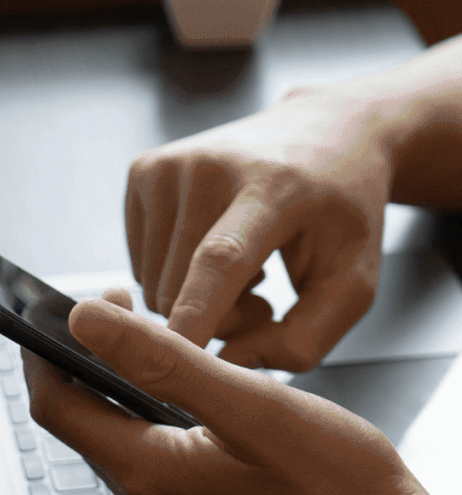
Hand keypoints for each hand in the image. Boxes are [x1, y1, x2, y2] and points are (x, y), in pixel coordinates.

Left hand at [23, 291, 461, 494]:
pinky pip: (149, 452)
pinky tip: (184, 382)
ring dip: (117, 382)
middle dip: (82, 360)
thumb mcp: (250, 405)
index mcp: (148, 475)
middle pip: (80, 420)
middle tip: (120, 306)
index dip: (43, 351)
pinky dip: (148, 409)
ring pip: (116, 434)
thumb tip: (84, 321)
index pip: (55, 406)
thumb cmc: (341, 488)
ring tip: (152, 333)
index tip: (56, 305)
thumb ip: (162, 360)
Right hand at [125, 86, 392, 370]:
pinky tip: (211, 247)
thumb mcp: (354, 281)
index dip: (196, 312)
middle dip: (216, 319)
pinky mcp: (142, 171)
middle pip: (178, 290)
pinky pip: (139, 262)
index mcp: (274, 187)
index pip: (221, 258)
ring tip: (243, 267)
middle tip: (262, 298)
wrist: (323, 131)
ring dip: (192, 297)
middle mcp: (209, 167)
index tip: (175, 355)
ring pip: (152, 284)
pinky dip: (173, 272)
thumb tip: (229, 363)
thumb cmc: (341, 209)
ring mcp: (168, 166)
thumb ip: (303, 338)